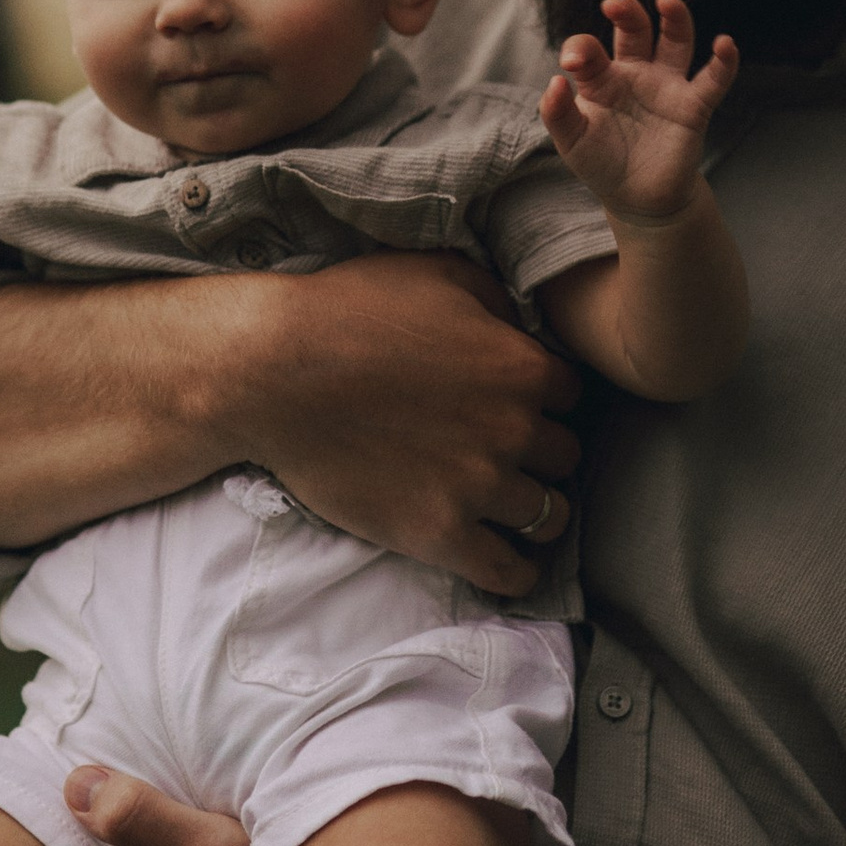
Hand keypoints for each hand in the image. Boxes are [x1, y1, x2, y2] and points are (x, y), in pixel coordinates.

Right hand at [243, 256, 584, 598]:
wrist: (273, 372)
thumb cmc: (348, 312)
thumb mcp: (437, 273)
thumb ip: (497, 300)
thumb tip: (523, 328)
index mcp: (521, 367)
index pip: (572, 394)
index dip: (547, 397)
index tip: (522, 404)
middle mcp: (513, 431)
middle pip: (565, 457)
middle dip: (541, 452)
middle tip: (507, 450)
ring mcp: (478, 488)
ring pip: (549, 515)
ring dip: (534, 509)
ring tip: (510, 505)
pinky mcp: (439, 534)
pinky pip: (508, 572)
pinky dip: (518, 572)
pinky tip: (511, 562)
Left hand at [539, 0, 737, 222]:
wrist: (638, 198)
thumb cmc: (601, 162)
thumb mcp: (571, 141)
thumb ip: (557, 113)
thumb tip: (555, 81)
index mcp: (602, 77)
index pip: (589, 50)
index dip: (580, 49)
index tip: (572, 62)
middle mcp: (636, 73)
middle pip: (635, 29)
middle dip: (627, 12)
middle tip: (615, 4)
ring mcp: (667, 86)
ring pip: (675, 41)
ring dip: (675, 19)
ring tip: (667, 1)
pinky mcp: (693, 107)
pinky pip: (713, 79)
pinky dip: (723, 62)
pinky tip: (724, 44)